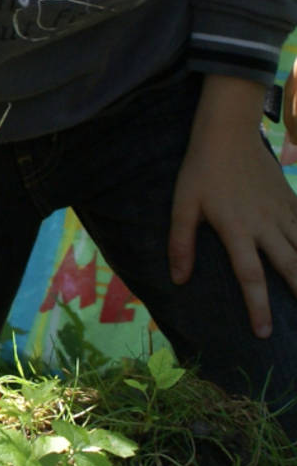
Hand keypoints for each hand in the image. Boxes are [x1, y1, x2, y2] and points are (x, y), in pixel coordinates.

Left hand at [169, 77, 296, 336]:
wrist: (228, 133)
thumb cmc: (201, 170)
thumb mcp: (183, 205)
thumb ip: (181, 243)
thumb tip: (179, 280)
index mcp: (237, 230)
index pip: (251, 277)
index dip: (258, 307)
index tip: (264, 332)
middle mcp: (265, 225)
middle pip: (290, 266)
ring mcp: (282, 211)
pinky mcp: (291, 199)